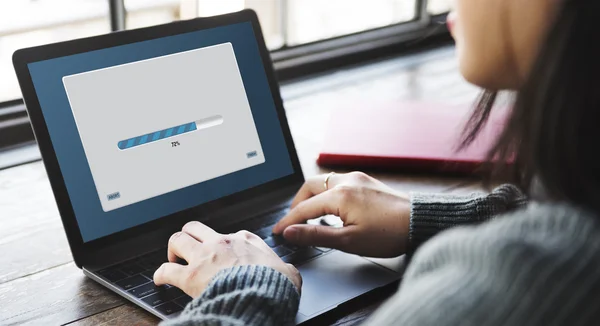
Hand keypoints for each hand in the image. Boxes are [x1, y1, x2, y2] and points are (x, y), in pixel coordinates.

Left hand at [154, 221, 301, 297]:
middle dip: (189, 236)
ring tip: (173, 259)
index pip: (230, 235)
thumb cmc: (275, 285)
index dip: (224, 245)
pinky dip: (160, 274)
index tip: (223, 254)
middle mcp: (222, 243)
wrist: (262, 296)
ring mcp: (204, 257)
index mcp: (245, 241)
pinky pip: (166, 270)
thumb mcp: (288, 273)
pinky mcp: (191, 275)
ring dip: (173, 249)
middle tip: (188, 249)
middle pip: (196, 228)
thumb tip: (289, 274)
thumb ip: (285, 269)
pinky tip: (159, 279)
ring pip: (178, 239)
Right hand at [272, 172, 409, 257]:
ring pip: (323, 182)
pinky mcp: (366, 181)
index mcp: (340, 195)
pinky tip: (331, 209)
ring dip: (312, 197)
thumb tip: (291, 232)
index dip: (288, 221)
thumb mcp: (348, 241)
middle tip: (293, 222)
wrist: (420, 222)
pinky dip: (326, 193)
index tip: (277, 232)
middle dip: (297, 203)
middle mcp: (346, 181)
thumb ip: (316, 235)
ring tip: (310, 217)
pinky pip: (337, 182)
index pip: (304, 208)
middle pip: (309, 186)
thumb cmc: (389, 233)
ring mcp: (357, 178)